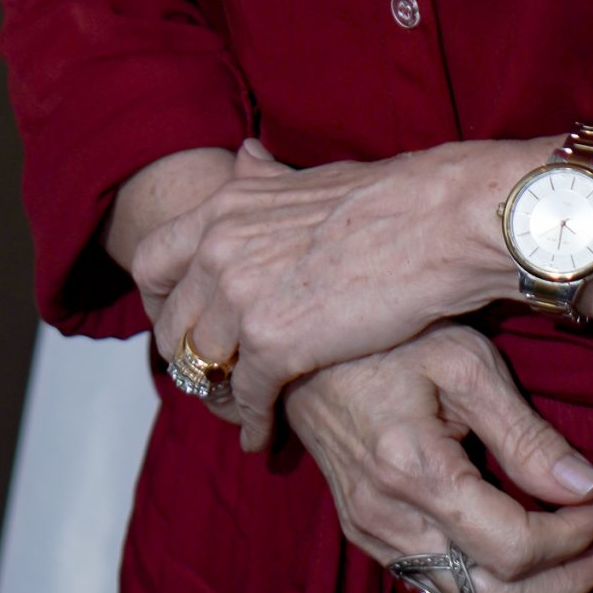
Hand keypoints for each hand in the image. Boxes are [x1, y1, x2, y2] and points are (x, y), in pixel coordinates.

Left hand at [138, 135, 551, 449]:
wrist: (440, 221)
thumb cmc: (389, 198)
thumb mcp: (307, 179)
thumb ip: (264, 180)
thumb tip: (241, 157)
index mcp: (226, 208)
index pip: (152, 262)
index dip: (159, 302)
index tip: (179, 321)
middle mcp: (219, 250)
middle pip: (171, 324)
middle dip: (186, 356)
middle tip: (209, 375)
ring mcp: (241, 299)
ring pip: (202, 366)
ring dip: (218, 394)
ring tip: (237, 408)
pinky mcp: (274, 345)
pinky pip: (246, 399)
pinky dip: (253, 423)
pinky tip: (264, 435)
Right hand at [283, 323, 592, 592]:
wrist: (302, 342)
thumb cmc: (393, 335)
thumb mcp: (466, 363)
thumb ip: (526, 435)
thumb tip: (588, 490)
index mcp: (415, 473)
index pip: (514, 547)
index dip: (575, 540)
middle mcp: (388, 522)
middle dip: (565, 584)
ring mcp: (372, 535)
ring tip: (586, 559)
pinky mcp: (366, 534)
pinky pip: (437, 588)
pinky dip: (493, 585)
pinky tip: (528, 555)